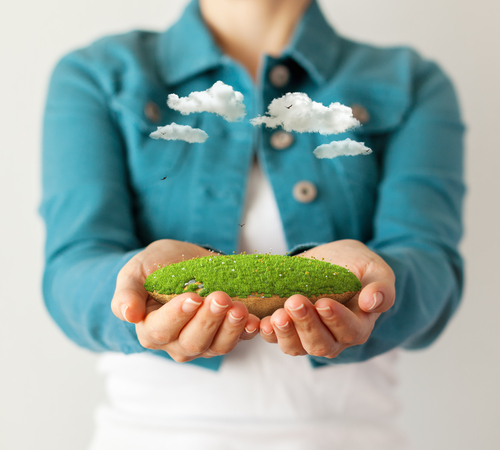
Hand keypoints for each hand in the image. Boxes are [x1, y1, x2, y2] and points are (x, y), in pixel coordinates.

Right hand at [111, 239, 259, 361]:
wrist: (181, 260)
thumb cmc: (154, 267)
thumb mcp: (135, 272)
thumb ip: (127, 293)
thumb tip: (127, 315)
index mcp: (150, 329)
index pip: (162, 330)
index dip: (178, 316)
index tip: (192, 297)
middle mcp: (176, 342)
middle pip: (192, 342)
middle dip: (208, 320)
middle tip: (220, 298)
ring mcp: (203, 341)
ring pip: (217, 346)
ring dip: (231, 328)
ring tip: (239, 308)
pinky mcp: (225, 334)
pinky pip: (238, 339)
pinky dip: (248, 332)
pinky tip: (256, 321)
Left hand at [259, 239, 394, 358]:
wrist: (335, 261)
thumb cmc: (358, 266)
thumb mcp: (375, 270)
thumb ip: (381, 287)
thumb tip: (372, 302)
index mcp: (358, 325)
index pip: (349, 331)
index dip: (336, 320)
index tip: (323, 303)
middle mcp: (334, 338)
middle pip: (320, 344)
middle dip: (306, 324)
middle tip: (295, 302)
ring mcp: (309, 336)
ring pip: (296, 347)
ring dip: (285, 333)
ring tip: (277, 315)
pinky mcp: (288, 328)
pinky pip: (277, 339)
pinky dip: (268, 333)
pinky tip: (261, 322)